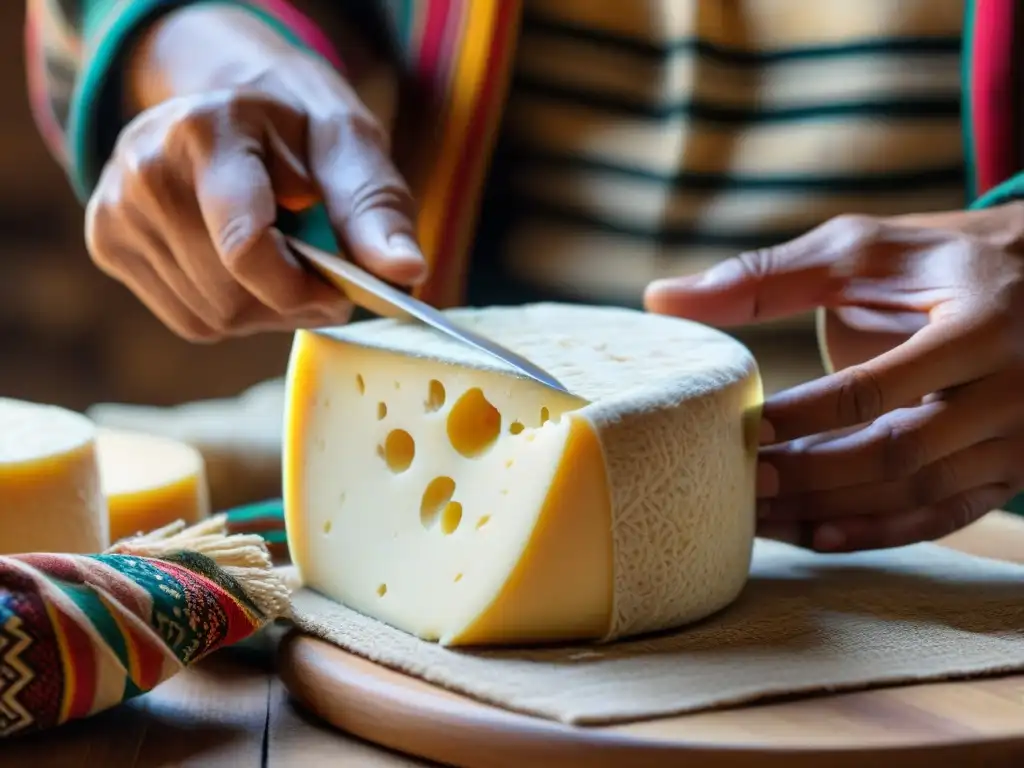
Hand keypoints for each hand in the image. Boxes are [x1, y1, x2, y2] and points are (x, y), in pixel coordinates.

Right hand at [85, 7, 422, 340]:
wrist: (235, 109)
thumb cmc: (301, 132)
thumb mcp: (351, 149)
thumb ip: (375, 209)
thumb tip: (406, 271)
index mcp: (204, 130)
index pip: (244, 244)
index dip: (301, 289)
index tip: (343, 294)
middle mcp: (144, 167)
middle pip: (230, 293)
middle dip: (291, 303)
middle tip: (325, 281)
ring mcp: (115, 208)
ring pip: (210, 317)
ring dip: (265, 312)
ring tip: (287, 267)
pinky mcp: (108, 243)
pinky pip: (189, 320)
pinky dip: (234, 314)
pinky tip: (248, 272)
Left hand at [645, 204, 1023, 551]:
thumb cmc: (936, 258)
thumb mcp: (859, 251)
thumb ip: (763, 277)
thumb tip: (657, 298)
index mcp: (978, 323)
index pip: (873, 388)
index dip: (799, 417)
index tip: (735, 430)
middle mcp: (1015, 388)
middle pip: (896, 453)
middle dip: (809, 476)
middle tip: (738, 487)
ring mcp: (1021, 437)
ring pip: (916, 493)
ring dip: (830, 512)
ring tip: (756, 518)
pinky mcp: (1012, 470)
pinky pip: (944, 515)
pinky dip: (879, 531)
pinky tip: (816, 536)